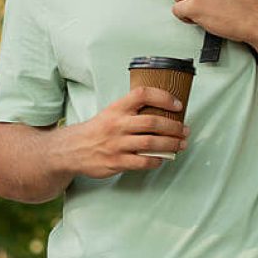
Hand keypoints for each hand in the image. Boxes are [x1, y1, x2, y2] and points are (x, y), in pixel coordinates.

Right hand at [63, 88, 189, 178]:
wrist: (72, 149)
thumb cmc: (97, 131)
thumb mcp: (111, 113)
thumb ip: (132, 111)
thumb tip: (162, 114)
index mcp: (117, 108)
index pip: (143, 95)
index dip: (164, 97)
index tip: (177, 105)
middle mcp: (117, 125)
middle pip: (152, 123)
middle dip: (174, 127)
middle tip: (184, 130)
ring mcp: (116, 145)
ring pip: (150, 144)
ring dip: (170, 145)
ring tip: (180, 145)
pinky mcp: (115, 162)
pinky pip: (141, 162)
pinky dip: (156, 161)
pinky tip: (161, 159)